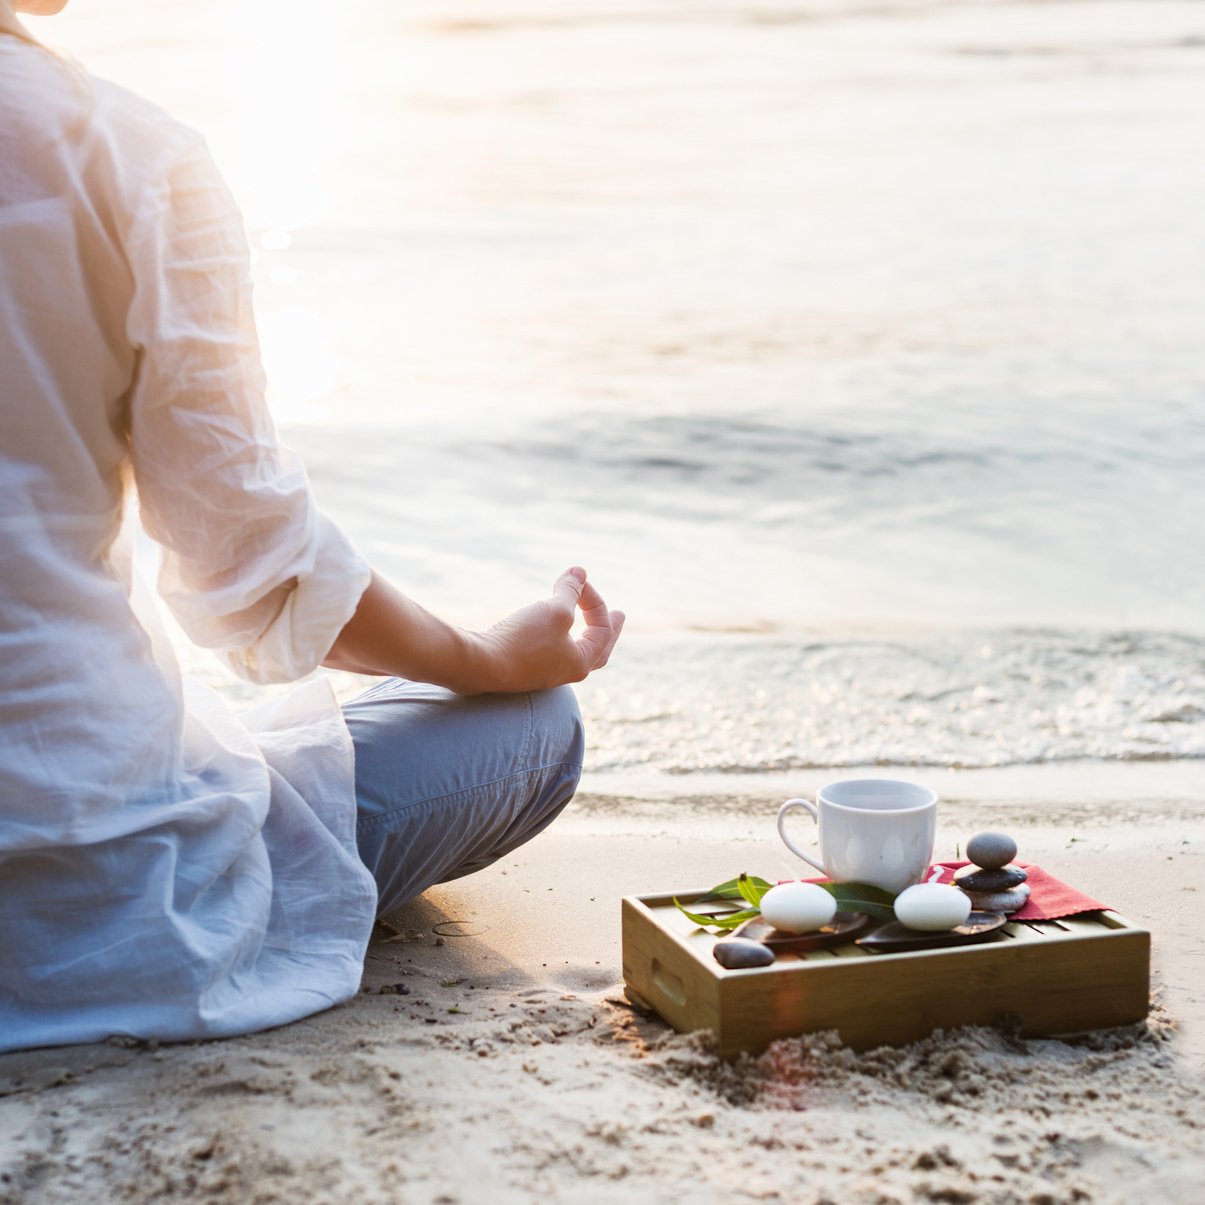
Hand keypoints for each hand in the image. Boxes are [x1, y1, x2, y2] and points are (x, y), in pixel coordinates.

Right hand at [470, 567, 623, 692]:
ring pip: (572, 652)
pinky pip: (550, 652)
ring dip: (581, 632)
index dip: (595, 600)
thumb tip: (579, 572)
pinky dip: (558, 636)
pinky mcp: (522, 669)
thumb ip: (571, 591)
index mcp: (581, 662)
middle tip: (619, 616)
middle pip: (597, 650)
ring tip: (585, 622)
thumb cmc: (523, 640)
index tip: (579, 578)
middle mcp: (565, 672)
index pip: (601, 629)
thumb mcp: (555, 609)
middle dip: (608, 630)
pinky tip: (552, 631)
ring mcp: (543, 673)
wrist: (479, 664)